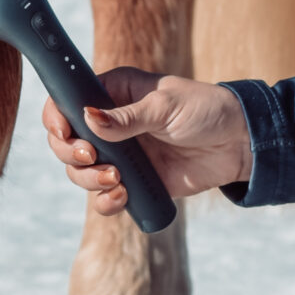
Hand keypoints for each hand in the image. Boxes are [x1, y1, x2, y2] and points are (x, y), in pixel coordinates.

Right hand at [42, 67, 251, 217]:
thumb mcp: (165, 106)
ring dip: (89, 180)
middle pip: (67, 143)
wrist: (238, 144)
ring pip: (81, 172)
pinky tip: (122, 197)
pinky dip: (105, 202)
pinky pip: (104, 198)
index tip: (64, 133)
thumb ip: (126, 117)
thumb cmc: (206, 110)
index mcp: (113, 92)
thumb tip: (87, 118)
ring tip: (117, 179)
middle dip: (72, 154)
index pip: (67, 101)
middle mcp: (109, 124)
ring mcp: (120, 154)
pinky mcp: (134, 182)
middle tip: (95, 158)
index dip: (56, 118)